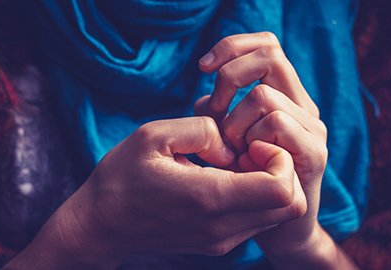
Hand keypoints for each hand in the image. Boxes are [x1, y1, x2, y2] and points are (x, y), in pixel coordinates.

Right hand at [4, 116, 306, 269]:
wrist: (100, 224)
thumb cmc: (121, 176)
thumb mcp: (154, 135)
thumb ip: (203, 130)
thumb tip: (230, 146)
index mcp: (208, 198)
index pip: (282, 189)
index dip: (280, 159)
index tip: (251, 142)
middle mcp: (222, 227)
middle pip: (289, 205)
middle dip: (281, 170)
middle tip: (247, 149)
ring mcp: (222, 240)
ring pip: (278, 214)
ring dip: (269, 183)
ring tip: (233, 163)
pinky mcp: (218, 243)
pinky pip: (258, 220)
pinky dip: (254, 196)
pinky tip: (224, 178)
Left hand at [196, 32, 327, 254]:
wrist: (278, 227)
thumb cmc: (247, 179)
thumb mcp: (228, 138)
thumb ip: (219, 113)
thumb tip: (206, 100)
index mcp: (286, 96)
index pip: (267, 44)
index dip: (233, 46)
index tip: (203, 68)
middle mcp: (303, 105)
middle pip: (269, 57)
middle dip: (229, 79)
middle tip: (216, 112)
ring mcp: (311, 128)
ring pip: (265, 96)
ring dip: (236, 122)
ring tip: (234, 150)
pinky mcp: (314, 153)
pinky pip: (277, 124)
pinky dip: (252, 139)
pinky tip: (247, 160)